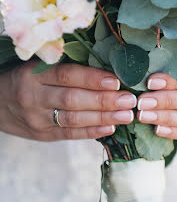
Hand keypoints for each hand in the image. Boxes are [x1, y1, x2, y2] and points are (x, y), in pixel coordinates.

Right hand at [0, 61, 135, 140]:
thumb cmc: (23, 79)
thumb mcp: (35, 66)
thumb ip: (62, 67)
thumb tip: (105, 68)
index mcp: (33, 74)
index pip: (66, 75)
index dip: (92, 78)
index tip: (116, 81)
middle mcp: (33, 96)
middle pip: (73, 99)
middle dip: (104, 101)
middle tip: (129, 100)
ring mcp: (36, 118)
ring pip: (73, 119)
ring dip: (103, 118)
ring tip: (126, 116)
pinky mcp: (41, 135)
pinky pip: (69, 135)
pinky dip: (91, 132)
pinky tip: (110, 129)